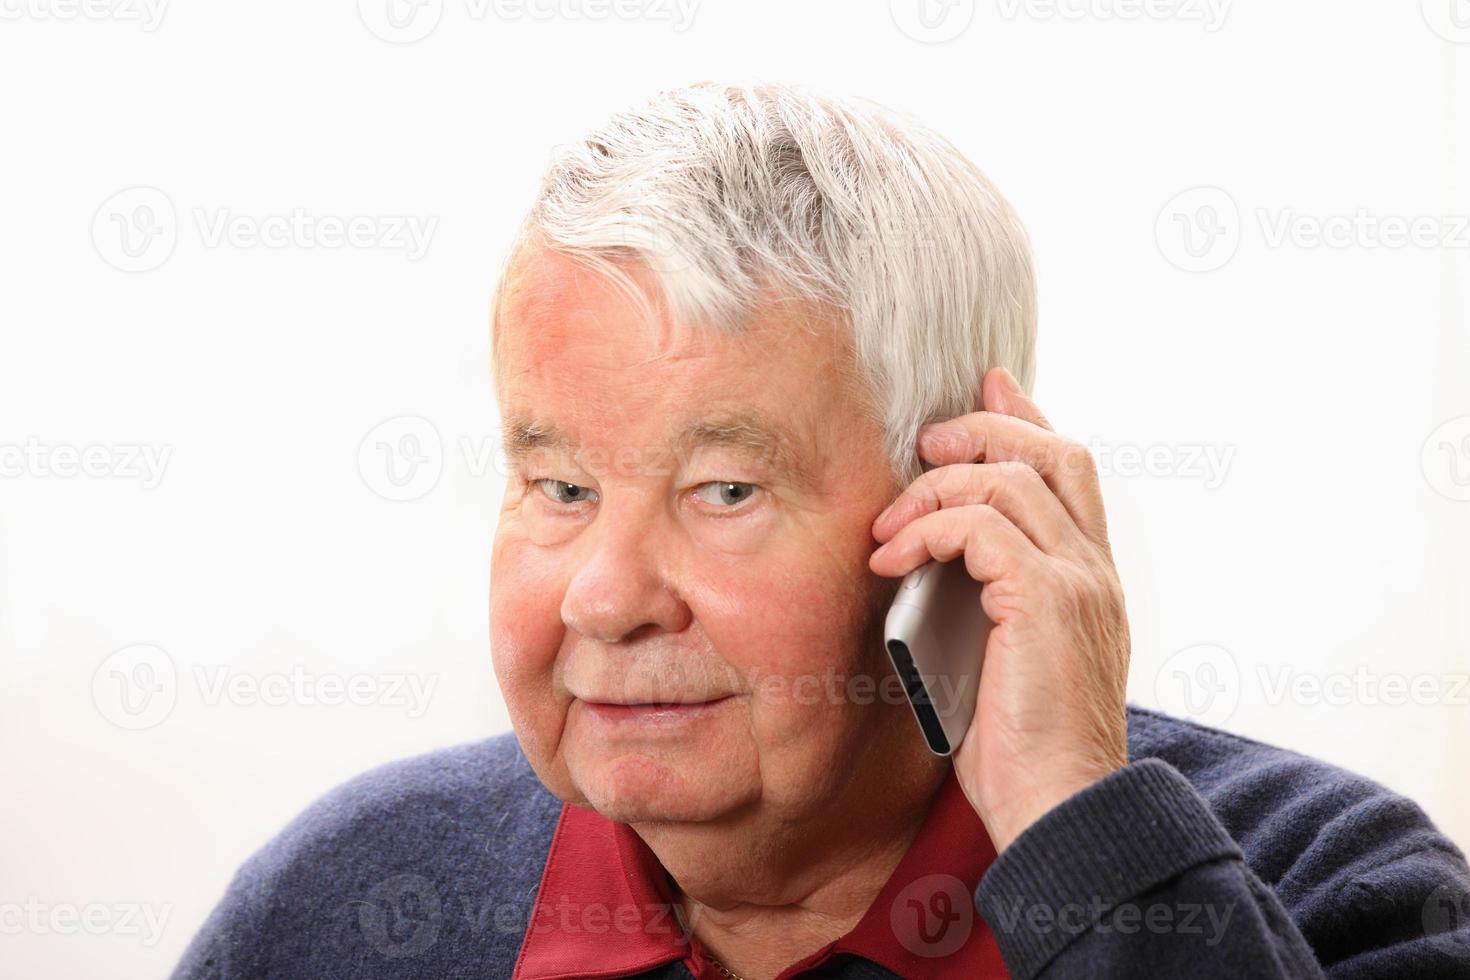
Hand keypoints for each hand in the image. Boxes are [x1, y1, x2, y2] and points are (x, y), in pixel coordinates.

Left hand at [868, 367, 1130, 853]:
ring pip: (1008, 480)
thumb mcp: (1000, 659)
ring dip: (933, 490)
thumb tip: (931, 571)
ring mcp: (1077, 581)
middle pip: (1051, 451)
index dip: (1027, 417)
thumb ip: (985, 602)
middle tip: (923, 443)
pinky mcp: (1045, 602)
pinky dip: (927, 530)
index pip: (1071, 468)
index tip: (986, 384)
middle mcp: (1094, 569)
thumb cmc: (1021, 750)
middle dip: (981, 429)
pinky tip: (891, 558)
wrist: (1058, 809)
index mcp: (1089, 578)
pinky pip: (981, 528)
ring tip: (887, 528)